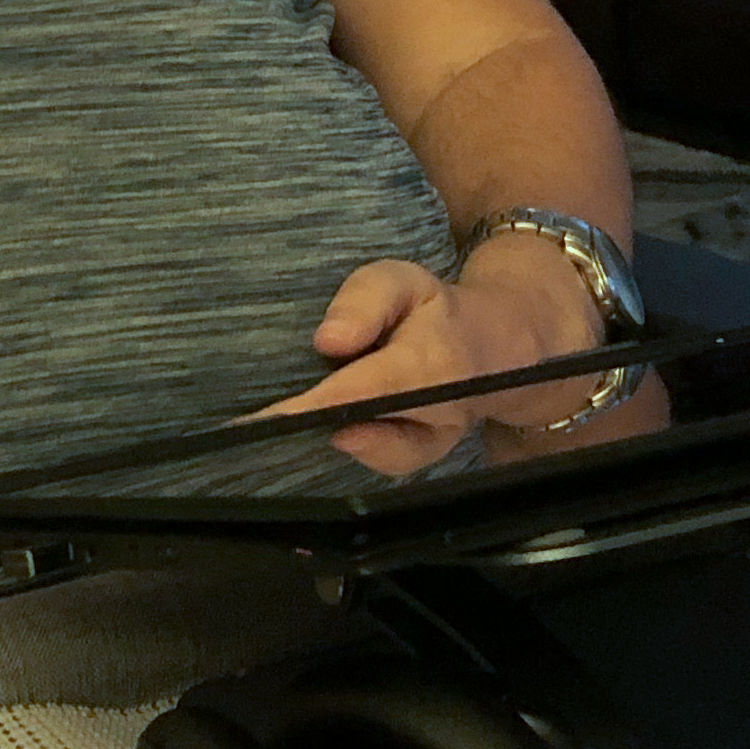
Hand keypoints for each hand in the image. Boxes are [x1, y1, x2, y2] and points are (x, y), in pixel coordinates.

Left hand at [259, 238, 611, 474]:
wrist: (495, 346)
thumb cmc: (434, 310)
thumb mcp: (402, 282)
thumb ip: (365, 302)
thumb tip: (328, 342)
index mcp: (431, 361)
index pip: (363, 390)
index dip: (312, 407)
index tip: (263, 418)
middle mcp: (435, 414)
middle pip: (366, 432)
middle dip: (311, 427)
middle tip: (254, 422)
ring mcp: (433, 445)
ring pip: (376, 458)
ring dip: (331, 437)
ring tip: (290, 417)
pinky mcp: (425, 461)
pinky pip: (385, 466)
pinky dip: (352, 449)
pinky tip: (325, 428)